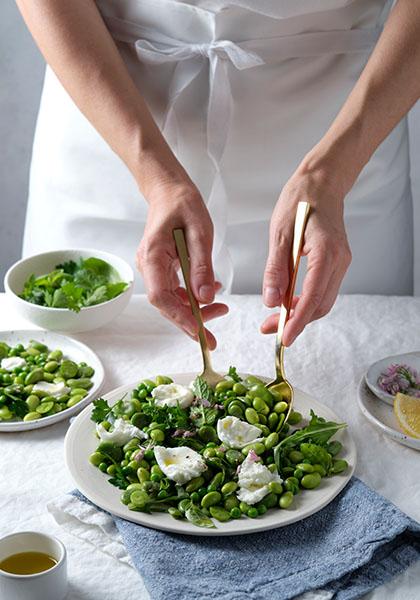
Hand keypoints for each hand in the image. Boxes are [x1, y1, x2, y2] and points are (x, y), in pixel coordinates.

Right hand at [136, 180, 228, 348]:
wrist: (169, 191)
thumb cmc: (183, 204)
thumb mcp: (200, 232)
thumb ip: (202, 265)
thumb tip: (205, 297)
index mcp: (153, 256)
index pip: (160, 296)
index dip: (178, 316)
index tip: (198, 329)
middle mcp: (148, 266)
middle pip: (165, 304)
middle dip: (189, 321)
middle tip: (213, 336)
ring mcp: (153, 269)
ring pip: (171, 301)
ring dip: (193, 311)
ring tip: (220, 309)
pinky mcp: (162, 270)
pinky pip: (175, 291)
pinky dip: (192, 298)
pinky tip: (210, 294)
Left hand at [261, 164, 351, 345]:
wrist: (321, 183)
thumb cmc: (299, 201)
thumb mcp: (279, 235)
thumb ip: (275, 270)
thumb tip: (270, 301)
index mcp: (327, 254)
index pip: (313, 298)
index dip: (297, 321)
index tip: (283, 338)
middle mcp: (340, 261)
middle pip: (320, 305)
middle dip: (296, 322)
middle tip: (269, 328)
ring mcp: (341, 262)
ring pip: (323, 300)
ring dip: (300, 313)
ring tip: (274, 318)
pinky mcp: (336, 262)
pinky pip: (322, 289)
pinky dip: (305, 300)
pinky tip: (287, 301)